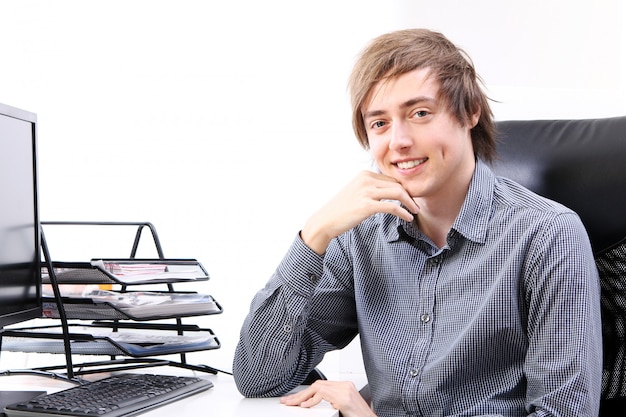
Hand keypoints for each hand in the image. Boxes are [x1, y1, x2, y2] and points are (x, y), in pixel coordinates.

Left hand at [280, 380, 376, 416]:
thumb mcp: (342, 410)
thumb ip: (331, 404)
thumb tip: (311, 404)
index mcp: (345, 388)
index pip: (321, 386)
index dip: (306, 393)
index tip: (294, 400)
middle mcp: (345, 386)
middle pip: (317, 385)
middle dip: (300, 394)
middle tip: (287, 401)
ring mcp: (346, 390)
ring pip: (318, 387)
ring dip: (302, 396)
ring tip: (292, 403)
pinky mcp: (345, 398)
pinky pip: (323, 393)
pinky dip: (312, 400)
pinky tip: (304, 406)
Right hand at [301, 170, 418, 253]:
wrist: (325, 221)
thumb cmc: (340, 210)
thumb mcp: (355, 193)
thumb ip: (370, 189)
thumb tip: (387, 193)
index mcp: (364, 175)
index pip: (391, 179)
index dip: (403, 188)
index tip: (410, 198)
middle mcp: (366, 180)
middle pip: (397, 184)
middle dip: (409, 195)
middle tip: (416, 205)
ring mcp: (366, 192)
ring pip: (398, 193)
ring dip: (410, 203)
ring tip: (415, 211)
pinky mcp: (367, 205)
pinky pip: (392, 207)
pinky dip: (403, 212)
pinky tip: (408, 218)